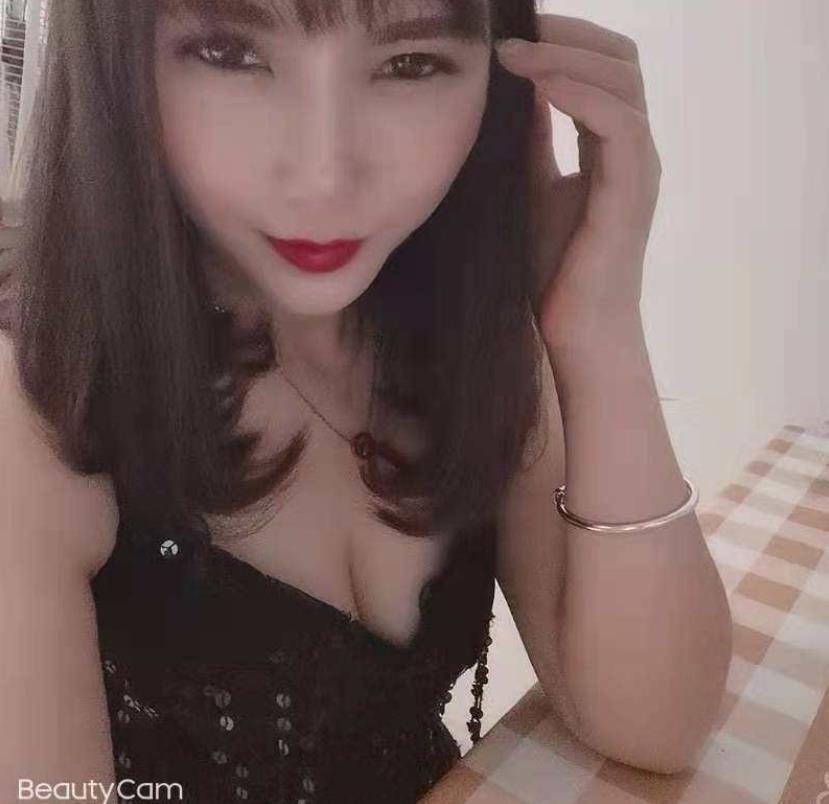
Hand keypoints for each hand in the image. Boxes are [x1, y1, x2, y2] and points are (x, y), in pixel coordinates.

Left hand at [495, 14, 661, 352]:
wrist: (575, 329)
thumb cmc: (554, 269)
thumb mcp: (533, 187)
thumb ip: (533, 140)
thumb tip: (515, 90)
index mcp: (613, 148)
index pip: (603, 69)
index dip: (564, 40)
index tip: (511, 35)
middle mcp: (635, 150)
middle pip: (621, 61)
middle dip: (567, 34)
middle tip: (510, 32)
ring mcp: (639, 169)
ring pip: (621, 82)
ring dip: (565, 56)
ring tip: (511, 52)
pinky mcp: (630, 193)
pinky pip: (617, 122)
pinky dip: (577, 94)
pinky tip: (536, 84)